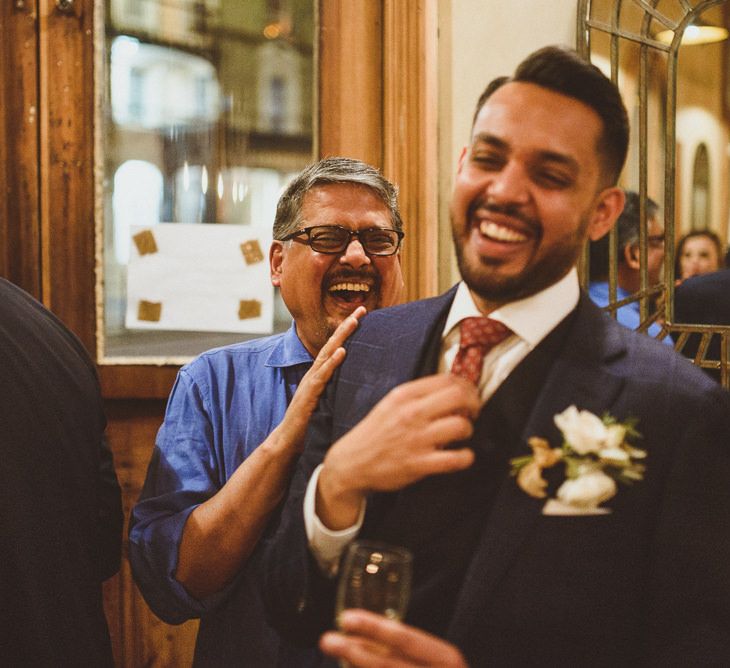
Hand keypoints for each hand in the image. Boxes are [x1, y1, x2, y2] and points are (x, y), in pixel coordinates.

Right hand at [274, 306, 366, 453]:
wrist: (288, 440)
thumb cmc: (310, 422)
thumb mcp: (327, 400)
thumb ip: (337, 388)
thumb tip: (358, 382)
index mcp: (320, 374)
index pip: (336, 347)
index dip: (347, 331)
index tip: (362, 315)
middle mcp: (315, 374)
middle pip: (333, 344)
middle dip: (347, 325)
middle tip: (362, 308)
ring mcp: (311, 383)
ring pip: (327, 354)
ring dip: (341, 337)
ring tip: (354, 321)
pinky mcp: (310, 395)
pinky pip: (322, 376)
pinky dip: (332, 363)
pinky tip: (342, 352)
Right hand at [317, 374, 479, 527]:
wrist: (351, 462)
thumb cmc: (376, 432)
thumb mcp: (391, 403)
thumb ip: (418, 395)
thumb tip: (452, 390)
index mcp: (405, 394)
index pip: (448, 379)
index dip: (467, 386)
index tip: (470, 395)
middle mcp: (411, 413)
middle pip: (459, 397)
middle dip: (474, 404)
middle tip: (473, 412)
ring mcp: (416, 438)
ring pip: (461, 426)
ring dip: (468, 430)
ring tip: (462, 435)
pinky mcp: (419, 463)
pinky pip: (456, 459)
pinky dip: (466, 457)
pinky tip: (462, 456)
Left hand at [320, 609, 467, 666]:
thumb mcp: (437, 660)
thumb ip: (410, 647)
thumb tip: (360, 630)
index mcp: (446, 658)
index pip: (407, 639)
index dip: (375, 628)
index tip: (347, 618)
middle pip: (387, 665)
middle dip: (354, 652)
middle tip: (326, 640)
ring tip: (333, 651)